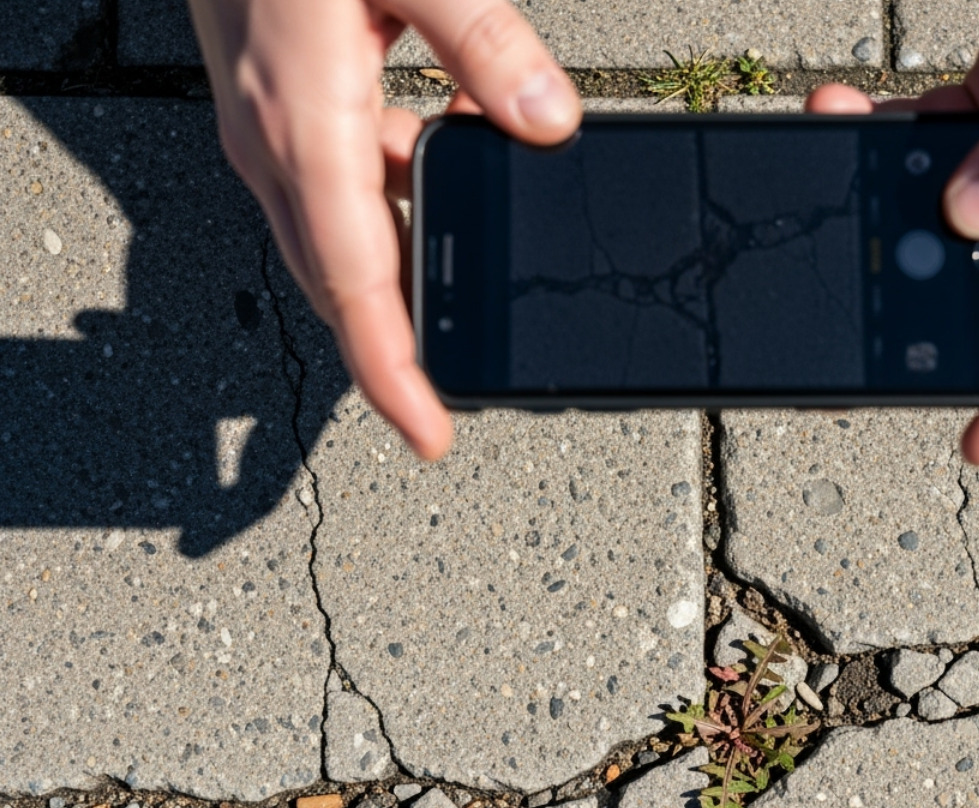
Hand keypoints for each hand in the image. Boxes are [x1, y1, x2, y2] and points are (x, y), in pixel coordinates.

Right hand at [188, 0, 580, 458]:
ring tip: (471, 293)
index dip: (393, 372)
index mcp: (304, 129)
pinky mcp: (280, 107)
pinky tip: (453, 168)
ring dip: (401, 277)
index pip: (357, 287)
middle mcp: (276, 147)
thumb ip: (484, 41)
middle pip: (344, 285)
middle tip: (462, 390)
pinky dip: (395, 207)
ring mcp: (270, 131)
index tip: (433, 434)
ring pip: (341, 243)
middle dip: (398, 347)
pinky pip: (340, 191)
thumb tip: (548, 121)